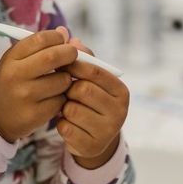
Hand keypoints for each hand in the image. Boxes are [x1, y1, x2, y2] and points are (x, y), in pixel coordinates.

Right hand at [0, 27, 75, 141]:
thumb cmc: (11, 83)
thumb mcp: (16, 61)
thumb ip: (39, 46)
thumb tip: (64, 32)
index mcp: (11, 58)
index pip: (40, 39)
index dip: (57, 37)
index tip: (63, 40)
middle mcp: (16, 76)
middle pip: (53, 56)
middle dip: (69, 53)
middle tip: (72, 56)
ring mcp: (25, 96)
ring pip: (62, 80)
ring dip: (67, 79)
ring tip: (58, 80)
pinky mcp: (35, 115)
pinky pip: (61, 100)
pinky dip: (63, 97)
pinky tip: (53, 97)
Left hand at [56, 38, 128, 168]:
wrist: (93, 139)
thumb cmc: (90, 101)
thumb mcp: (91, 80)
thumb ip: (83, 59)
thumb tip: (71, 37)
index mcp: (121, 91)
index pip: (94, 70)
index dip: (74, 65)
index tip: (61, 64)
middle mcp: (120, 111)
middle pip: (82, 89)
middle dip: (68, 89)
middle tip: (65, 90)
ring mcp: (107, 131)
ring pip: (71, 109)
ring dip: (63, 107)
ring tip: (66, 107)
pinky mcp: (91, 146)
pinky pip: (65, 127)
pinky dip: (61, 123)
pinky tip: (67, 123)